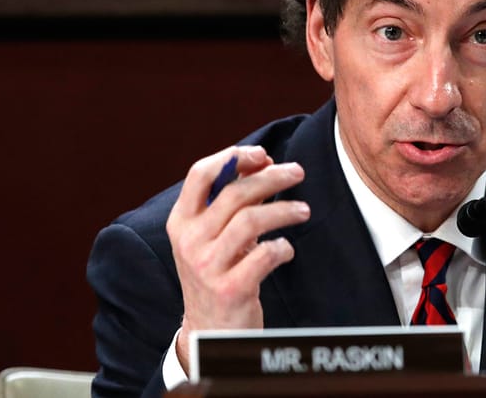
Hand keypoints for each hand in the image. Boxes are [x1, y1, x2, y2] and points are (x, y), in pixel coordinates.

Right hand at [166, 145, 309, 372]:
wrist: (210, 330)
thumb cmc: (218, 271)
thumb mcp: (211, 235)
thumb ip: (230, 201)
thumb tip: (263, 162)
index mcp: (181, 221)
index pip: (200, 174)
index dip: (233, 157)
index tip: (262, 155)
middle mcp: (189, 241)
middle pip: (234, 194)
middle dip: (271, 177)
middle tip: (297, 173)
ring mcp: (207, 266)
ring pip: (251, 221)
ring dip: (284, 210)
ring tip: (303, 210)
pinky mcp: (229, 289)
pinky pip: (264, 256)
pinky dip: (283, 248)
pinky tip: (287, 250)